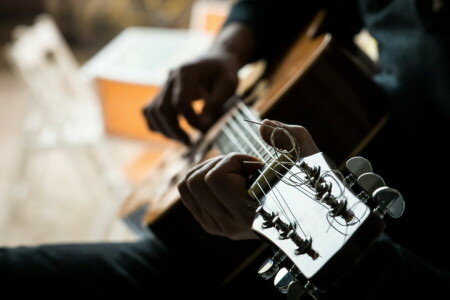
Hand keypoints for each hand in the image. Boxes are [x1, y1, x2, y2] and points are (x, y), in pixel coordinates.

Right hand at [142, 51, 239, 144]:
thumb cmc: (224, 72)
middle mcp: (170, 77)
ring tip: (183, 140)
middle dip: (174, 130)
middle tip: (189, 143)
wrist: (216, 58)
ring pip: (152, 111)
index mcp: (187, 72)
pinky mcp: (161, 93)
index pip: (180, 101)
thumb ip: (215, 104)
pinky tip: (173, 134)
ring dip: (165, 130)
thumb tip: (203, 127)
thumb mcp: (228, 84)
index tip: (205, 130)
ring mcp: (163, 85)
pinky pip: (149, 111)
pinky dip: (157, 125)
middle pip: (162, 108)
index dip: (191, 120)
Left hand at [177, 120, 318, 239]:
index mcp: (251, 213)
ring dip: (208, 170)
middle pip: (194, 181)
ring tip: (235, 173)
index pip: (216, 179)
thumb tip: (263, 127)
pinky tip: (225, 181)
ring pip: (186, 186)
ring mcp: (218, 227)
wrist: (308, 217)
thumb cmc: (309, 185)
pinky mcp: (211, 224)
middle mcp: (230, 225)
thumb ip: (288, 136)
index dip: (234, 161)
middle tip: (244, 167)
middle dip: (218, 164)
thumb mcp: (306, 156)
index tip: (258, 165)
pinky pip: (187, 194)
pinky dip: (201, 179)